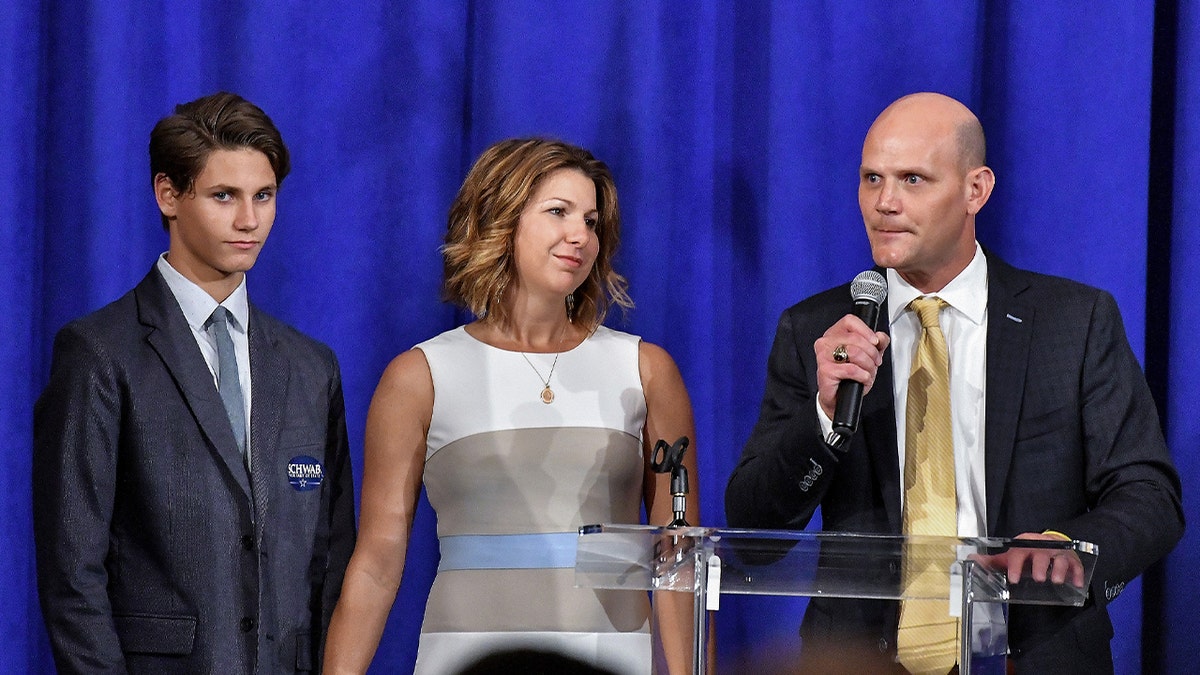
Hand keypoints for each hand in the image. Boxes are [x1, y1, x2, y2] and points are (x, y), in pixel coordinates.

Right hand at [814, 314, 889, 418]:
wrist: (838, 397)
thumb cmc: (849, 376)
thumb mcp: (867, 356)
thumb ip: (877, 343)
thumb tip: (881, 337)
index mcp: (834, 334)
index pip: (850, 321)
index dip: (865, 330)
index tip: (875, 342)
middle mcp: (826, 342)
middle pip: (855, 338)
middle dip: (872, 352)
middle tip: (875, 362)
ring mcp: (824, 356)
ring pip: (855, 353)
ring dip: (868, 365)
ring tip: (868, 372)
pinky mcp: (825, 370)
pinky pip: (852, 369)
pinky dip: (863, 376)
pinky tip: (862, 379)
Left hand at [970, 532, 1085, 587]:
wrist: (1048, 543)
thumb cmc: (1027, 552)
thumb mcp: (1010, 556)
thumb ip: (993, 561)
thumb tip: (972, 560)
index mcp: (1025, 545)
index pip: (1019, 553)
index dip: (1015, 566)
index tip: (1013, 579)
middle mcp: (1042, 546)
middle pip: (1040, 554)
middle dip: (1039, 566)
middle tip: (1038, 578)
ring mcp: (1057, 552)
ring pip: (1060, 558)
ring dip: (1059, 569)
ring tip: (1056, 580)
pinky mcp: (1071, 559)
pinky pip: (1076, 565)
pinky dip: (1077, 574)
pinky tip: (1077, 583)